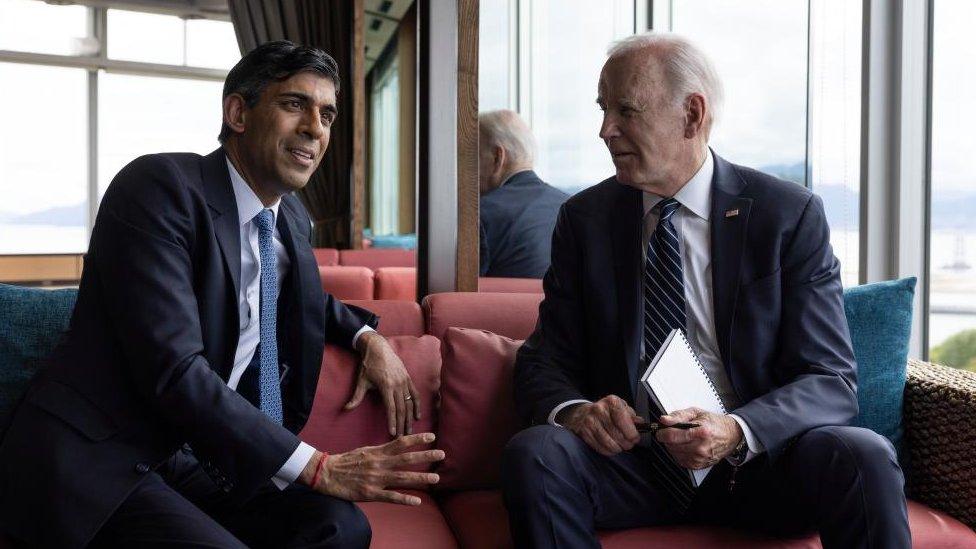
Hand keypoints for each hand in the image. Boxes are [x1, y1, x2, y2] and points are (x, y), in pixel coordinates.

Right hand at [301, 432, 444, 505]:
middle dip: (425, 456)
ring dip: (420, 478)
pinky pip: (390, 496)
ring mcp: (376, 479)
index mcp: (377, 452)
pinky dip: (404, 499)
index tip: (432, 437)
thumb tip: (397, 445)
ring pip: (402, 478)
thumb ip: (382, 450)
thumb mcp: (365, 450)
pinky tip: (417, 501)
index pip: (401, 443)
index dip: (417, 439)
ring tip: (436, 478)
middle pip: (406, 459)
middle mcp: (379, 464)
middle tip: (442, 454)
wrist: (326, 473)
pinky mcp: (370, 493)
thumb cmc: (346, 462)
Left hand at [346, 331, 420, 435]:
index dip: (392, 421)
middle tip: (403, 438)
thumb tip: (346, 409)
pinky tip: (417, 416)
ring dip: (410, 418)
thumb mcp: (361, 381)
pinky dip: (417, 405)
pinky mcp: (408, 378)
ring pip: (410, 403)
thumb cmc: (368, 365)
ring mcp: (404, 381)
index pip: (391, 408)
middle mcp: (398, 384)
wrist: (378, 348)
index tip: (393, 433)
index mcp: (386, 386)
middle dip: (403, 424)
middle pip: (402, 408)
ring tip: (410, 431)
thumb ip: (356, 397)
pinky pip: (415, 394)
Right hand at [558, 395, 641, 455]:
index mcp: (612, 402)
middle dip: (627, 443)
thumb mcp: (620, 407)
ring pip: (610, 444)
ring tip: (620, 446)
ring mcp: (590, 422)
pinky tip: (611, 447)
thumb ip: (632, 416)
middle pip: (618, 435)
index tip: (635, 438)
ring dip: (618, 448)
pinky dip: (609, 451)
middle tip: (629, 444)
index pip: (624, 421)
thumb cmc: (606, 411)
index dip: (632, 433)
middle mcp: (600, 410)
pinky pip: (601, 448)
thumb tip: (641, 424)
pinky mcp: (585, 433)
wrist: (582, 413)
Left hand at [654, 407, 742, 468]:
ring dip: (672, 445)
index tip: (660, 429)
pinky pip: (680, 460)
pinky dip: (678, 452)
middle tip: (672, 431)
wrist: (730, 436)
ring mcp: (699, 458)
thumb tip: (664, 420)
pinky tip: (685, 445)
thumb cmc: (714, 423)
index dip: (662, 432)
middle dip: (667, 438)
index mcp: (701, 432)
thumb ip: (678, 416)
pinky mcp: (698, 465)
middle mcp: (701, 447)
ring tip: (681, 437)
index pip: (672, 435)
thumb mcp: (697, 413)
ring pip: (674, 453)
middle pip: (671, 445)